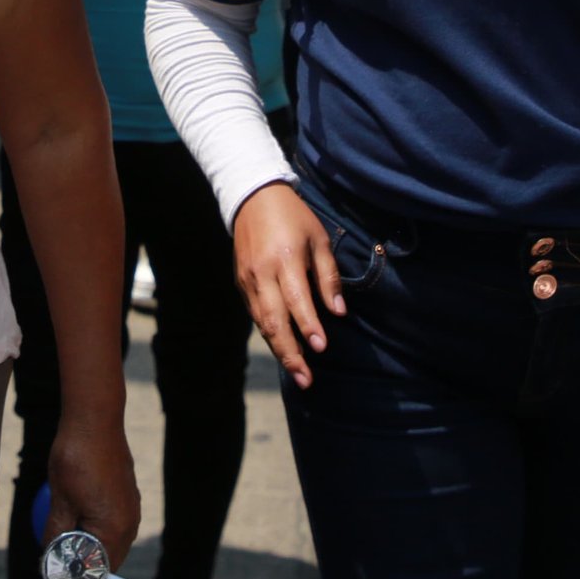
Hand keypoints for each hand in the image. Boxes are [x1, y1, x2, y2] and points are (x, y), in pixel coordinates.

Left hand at [41, 411, 139, 578]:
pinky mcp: (127, 497)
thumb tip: (50, 556)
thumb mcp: (59, 499)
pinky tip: (76, 534)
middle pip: (105, 564)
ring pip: (110, 547)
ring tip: (64, 563)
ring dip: (89, 558)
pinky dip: (95, 539)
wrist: (95, 419)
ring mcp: (131, 509)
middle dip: (82, 578)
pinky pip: (113, 529)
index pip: (93, 573)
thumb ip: (57, 533)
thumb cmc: (75, 458)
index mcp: (113, 529)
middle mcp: (128, 523)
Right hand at [231, 181, 341, 388]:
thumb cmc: (293, 218)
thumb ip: (328, 276)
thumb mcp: (319, 239)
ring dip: (279, 350)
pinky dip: (270, 334)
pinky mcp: (241, 284)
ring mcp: (248, 280)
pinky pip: (256, 315)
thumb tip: (338, 312)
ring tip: (297, 373)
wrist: (252, 198)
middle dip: (290, 353)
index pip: (296, 299)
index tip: (321, 348)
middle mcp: (262, 274)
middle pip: (274, 320)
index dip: (308, 325)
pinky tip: (283, 349)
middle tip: (305, 379)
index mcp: (284, 259)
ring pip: (262, 323)